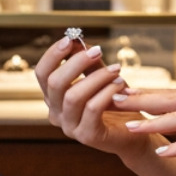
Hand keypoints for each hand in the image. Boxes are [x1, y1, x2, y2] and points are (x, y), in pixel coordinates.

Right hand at [34, 36, 148, 155]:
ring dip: (96, 77)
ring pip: (73, 96)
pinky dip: (107, 92)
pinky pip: (92, 109)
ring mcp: (70, 127)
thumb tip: (77, 40)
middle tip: (97, 51)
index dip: (52, 54)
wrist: (134, 132)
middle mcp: (57, 113)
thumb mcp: (100, 78)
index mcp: (55, 98)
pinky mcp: (88, 136)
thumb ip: (88, 62)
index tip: (70, 39)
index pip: (42, 73)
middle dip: (76, 62)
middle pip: (54, 83)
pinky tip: (120, 85)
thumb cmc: (115, 102)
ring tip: (116, 69)